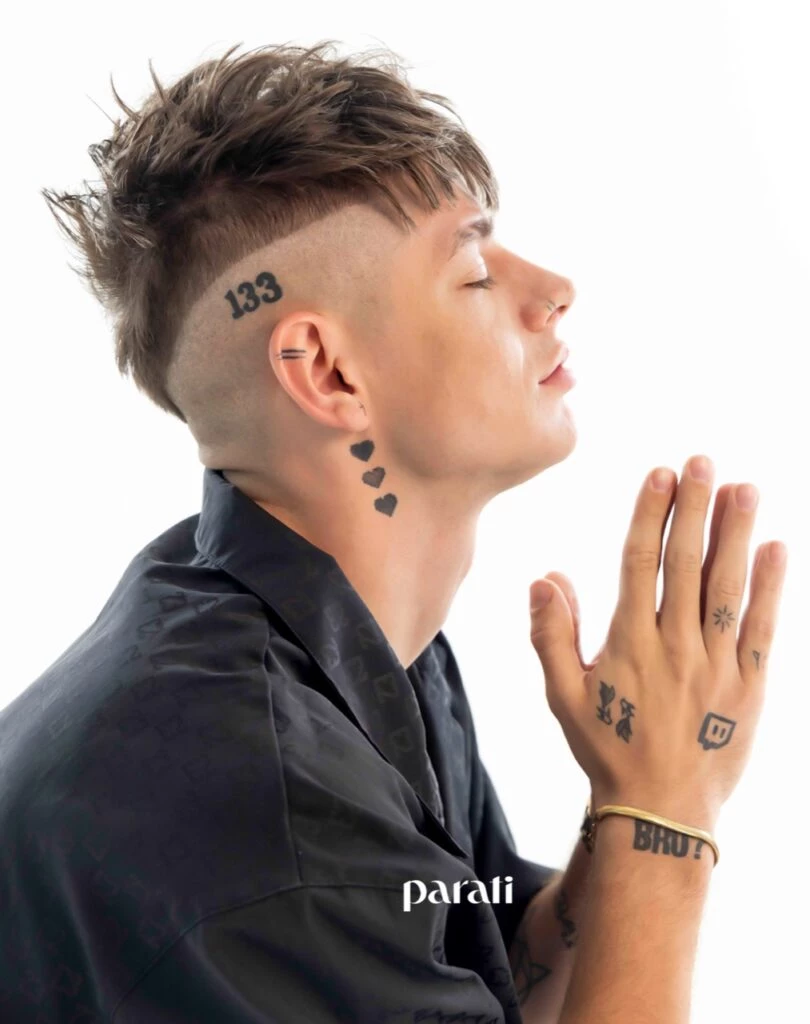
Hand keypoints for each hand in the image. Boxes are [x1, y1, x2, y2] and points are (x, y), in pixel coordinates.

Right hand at [528, 456, 786, 831]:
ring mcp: (717, 665)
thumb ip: (551, 634)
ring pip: (727, 587)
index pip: (641, 562)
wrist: (660, 811)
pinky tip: (776, 549)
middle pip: (687, 562)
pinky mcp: (750, 687)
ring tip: (745, 488)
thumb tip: (545, 577)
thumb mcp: (563, 696)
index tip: (661, 474)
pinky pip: (763, 629)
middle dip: (695, 508)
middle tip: (704, 462)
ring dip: (736, 534)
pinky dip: (771, 588)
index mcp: (629, 643)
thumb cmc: (606, 749)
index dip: (651, 514)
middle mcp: (675, 645)